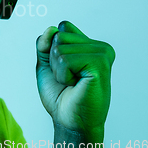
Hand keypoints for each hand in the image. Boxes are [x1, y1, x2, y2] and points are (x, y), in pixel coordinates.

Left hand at [36, 21, 114, 136]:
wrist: (68, 119)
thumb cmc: (60, 94)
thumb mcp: (46, 63)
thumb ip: (45, 43)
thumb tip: (51, 29)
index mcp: (90, 44)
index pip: (61, 27)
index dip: (52, 49)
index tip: (64, 68)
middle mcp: (100, 47)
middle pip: (59, 36)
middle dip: (54, 60)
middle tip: (68, 78)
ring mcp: (102, 54)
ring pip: (60, 47)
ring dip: (58, 69)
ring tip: (72, 82)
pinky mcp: (100, 64)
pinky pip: (65, 60)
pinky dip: (63, 75)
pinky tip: (76, 85)